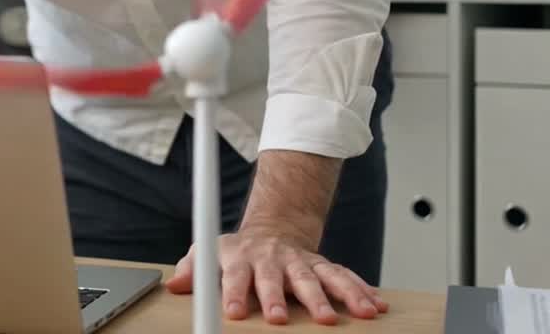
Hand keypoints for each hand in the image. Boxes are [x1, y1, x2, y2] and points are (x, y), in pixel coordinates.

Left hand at [165, 227, 388, 325]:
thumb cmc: (237, 252)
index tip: (234, 313)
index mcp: (243, 257)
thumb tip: (174, 285)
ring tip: (353, 314)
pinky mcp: (323, 266)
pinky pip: (344, 276)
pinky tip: (375, 305)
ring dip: (337, 296)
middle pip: (280, 278)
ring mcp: (301, 261)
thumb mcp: (209, 252)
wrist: (271, 230)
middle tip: (284, 319)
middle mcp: (274, 259)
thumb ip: (193, 269)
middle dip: (283, 298)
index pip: (236, 275)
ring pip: (320, 277)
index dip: (233, 293)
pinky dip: (361, 290)